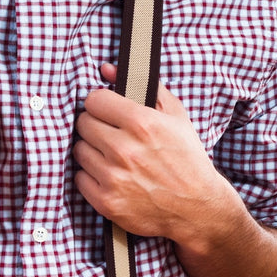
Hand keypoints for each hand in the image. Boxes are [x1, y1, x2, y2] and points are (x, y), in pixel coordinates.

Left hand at [74, 64, 241, 242]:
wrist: (197, 207)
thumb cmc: (187, 158)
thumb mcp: (175, 115)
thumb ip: (144, 86)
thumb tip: (107, 69)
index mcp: (142, 123)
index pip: (94, 100)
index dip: (101, 104)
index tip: (108, 111)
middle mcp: (124, 149)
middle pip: (83, 124)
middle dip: (95, 125)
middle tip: (110, 133)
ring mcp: (114, 177)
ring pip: (79, 150)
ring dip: (92, 151)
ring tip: (112, 156)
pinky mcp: (107, 202)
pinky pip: (79, 179)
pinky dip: (91, 176)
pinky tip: (110, 175)